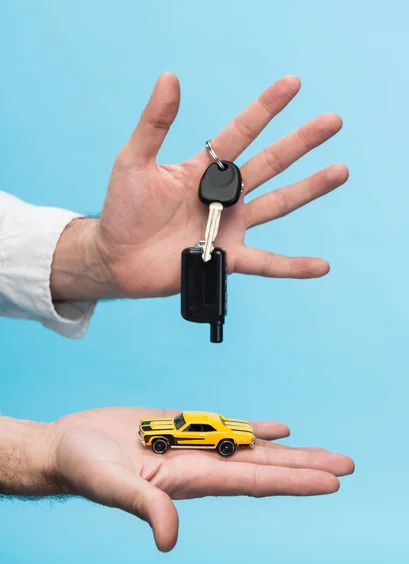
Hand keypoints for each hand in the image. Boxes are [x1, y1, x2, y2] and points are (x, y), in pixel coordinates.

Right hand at [5, 408, 351, 551]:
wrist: (69, 446)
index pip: (253, 481)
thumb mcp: (112, 485)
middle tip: (347, 464)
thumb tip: (171, 539)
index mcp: (189, 478)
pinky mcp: (181, 425)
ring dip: (287, 448)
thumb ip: (145, 506)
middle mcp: (199, 464)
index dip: (294, 482)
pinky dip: (254, 427)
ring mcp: (192, 444)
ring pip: (249, 445)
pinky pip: (226, 426)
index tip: (331, 481)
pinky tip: (277, 428)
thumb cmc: (83, 468)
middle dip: (306, 466)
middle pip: (263, 466)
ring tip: (319, 449)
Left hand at [51, 73, 347, 299]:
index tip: (292, 85)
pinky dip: (292, 266)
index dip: (266, 108)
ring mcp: (229, 226)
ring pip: (277, 204)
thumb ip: (154, 124)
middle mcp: (223, 196)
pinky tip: (320, 266)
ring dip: (309, 189)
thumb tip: (169, 78)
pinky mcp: (227, 257)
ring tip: (339, 171)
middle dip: (300, 142)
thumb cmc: (122, 210)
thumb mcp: (134, 161)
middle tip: (332, 122)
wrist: (116, 258)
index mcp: (203, 169)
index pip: (241, 132)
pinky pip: (266, 262)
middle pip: (269, 163)